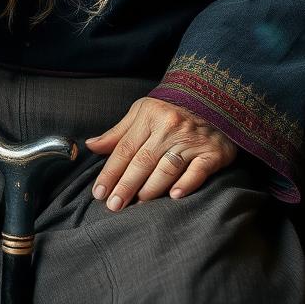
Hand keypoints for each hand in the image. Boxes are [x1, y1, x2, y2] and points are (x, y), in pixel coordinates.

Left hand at [85, 98, 236, 210]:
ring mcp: (192, 139)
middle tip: (113, 206)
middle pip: (143, 161)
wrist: (213, 99)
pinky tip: (174, 196)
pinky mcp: (212, 152)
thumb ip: (118, 132)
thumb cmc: (170, 110)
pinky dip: (186, 183)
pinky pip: (198, 171)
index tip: (99, 192)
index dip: (110, 172)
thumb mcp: (142, 112)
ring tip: (137, 204)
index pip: (125, 148)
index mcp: (150, 116)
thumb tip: (91, 145)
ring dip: (151, 189)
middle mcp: (170, 127)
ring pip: (167, 168)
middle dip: (125, 186)